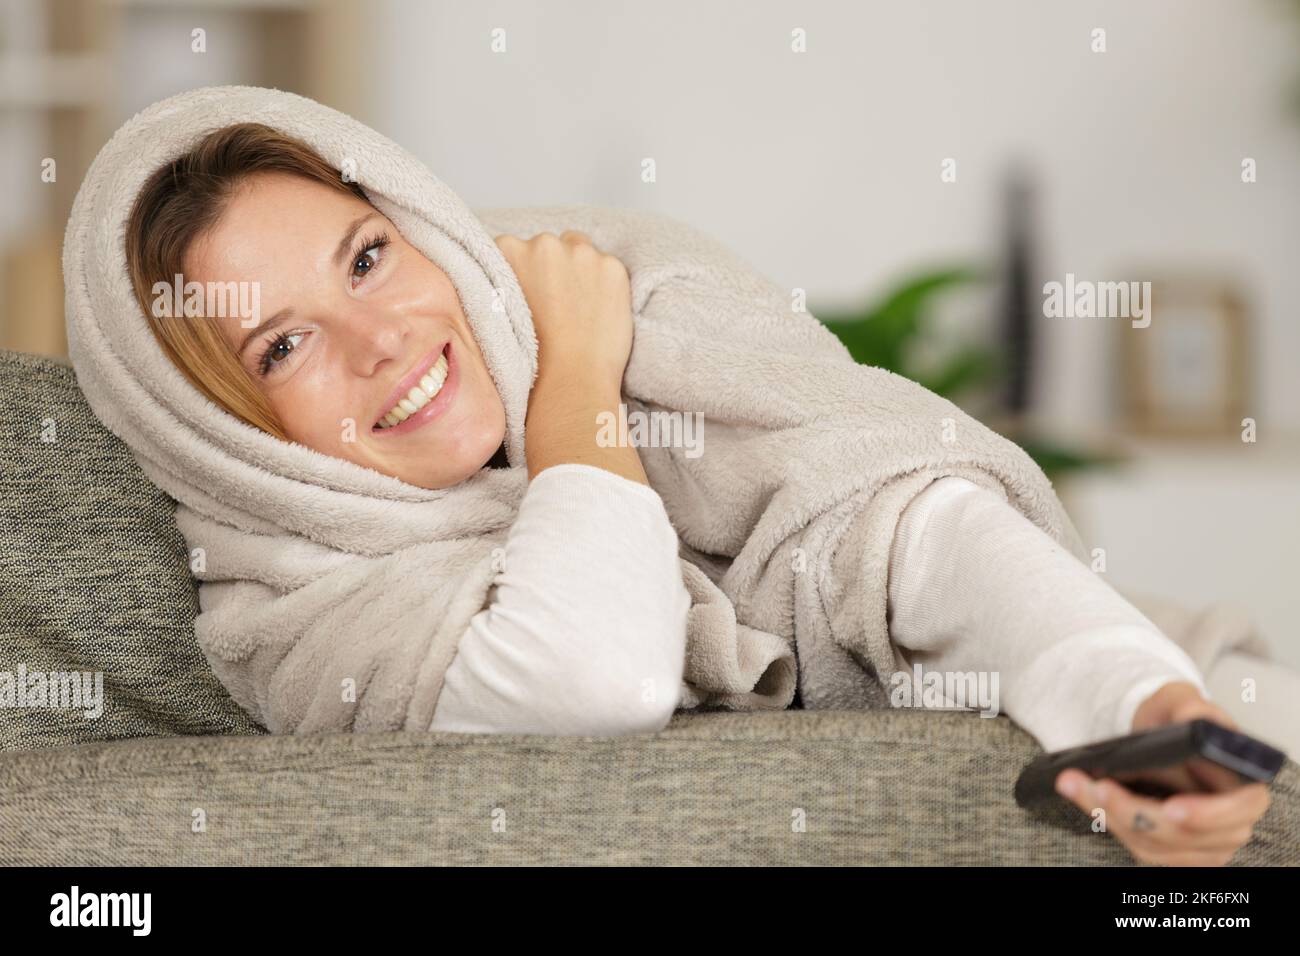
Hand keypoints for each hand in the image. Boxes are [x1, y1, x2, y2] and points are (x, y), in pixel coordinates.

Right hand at [495, 230, 633, 398]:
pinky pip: (607, 267)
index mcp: (508, 251)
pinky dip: (605, 285)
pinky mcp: (612, 267)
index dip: (522, 273)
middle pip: (548, 246)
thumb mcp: (497, 312)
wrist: (571, 381)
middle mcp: (543, 244)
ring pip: (579, 250)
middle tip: (554, 307)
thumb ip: (503, 282)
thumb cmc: (530, 358)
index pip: (514, 248)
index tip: (527, 295)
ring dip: (579, 270)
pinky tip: (598, 313)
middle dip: (551, 269)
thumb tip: (512, 273)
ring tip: (578, 310)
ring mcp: (582, 253)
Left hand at [1054, 681, 1270, 865]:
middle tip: (1100, 788)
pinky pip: (1140, 848)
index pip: (1240, 810)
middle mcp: (1230, 824)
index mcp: (1244, 787)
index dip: (1208, 815)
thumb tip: (1194, 717)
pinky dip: (1109, 822)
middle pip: (1185, 835)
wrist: (1154, 735)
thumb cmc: (1175, 720)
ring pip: (1155, 846)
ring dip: (1111, 816)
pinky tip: (1085, 796)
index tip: (1173, 809)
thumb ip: (1192, 707)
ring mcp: (1202, 844)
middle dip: (1136, 813)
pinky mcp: (1172, 851)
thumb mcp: (1183, 702)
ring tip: (1077, 785)